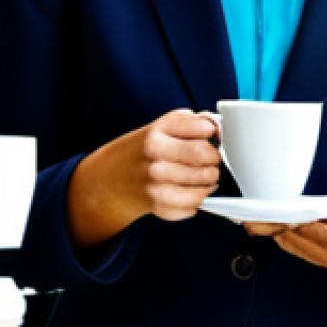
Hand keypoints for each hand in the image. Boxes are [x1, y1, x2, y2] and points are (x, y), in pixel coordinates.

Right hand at [66, 109, 220, 247]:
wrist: (111, 180)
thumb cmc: (141, 152)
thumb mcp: (158, 128)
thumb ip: (186, 122)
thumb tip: (214, 125)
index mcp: (156, 133)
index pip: (200, 128)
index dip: (213, 132)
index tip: (212, 135)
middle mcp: (155, 157)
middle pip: (205, 156)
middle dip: (215, 158)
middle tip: (213, 159)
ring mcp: (156, 182)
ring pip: (204, 182)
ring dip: (211, 179)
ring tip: (205, 175)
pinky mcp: (160, 204)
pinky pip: (195, 204)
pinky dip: (199, 198)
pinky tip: (192, 190)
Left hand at [244, 157, 326, 270]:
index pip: (307, 230)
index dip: (288, 219)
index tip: (272, 208)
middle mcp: (326, 255)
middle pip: (290, 238)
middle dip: (270, 224)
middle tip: (249, 212)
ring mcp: (317, 258)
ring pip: (286, 243)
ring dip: (270, 228)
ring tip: (250, 214)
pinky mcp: (311, 256)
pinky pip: (289, 244)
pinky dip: (277, 231)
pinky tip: (264, 220)